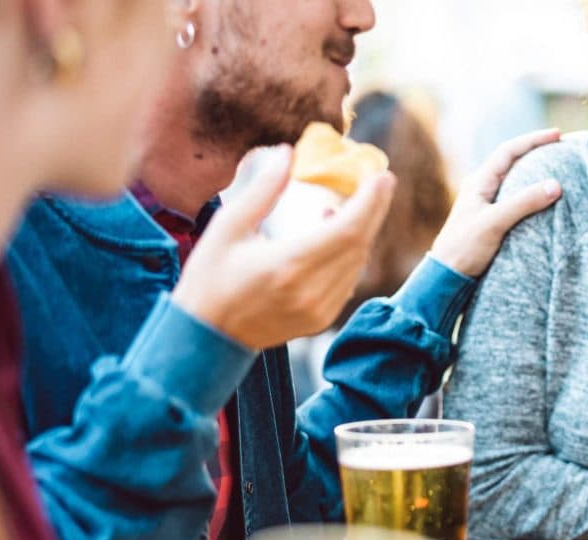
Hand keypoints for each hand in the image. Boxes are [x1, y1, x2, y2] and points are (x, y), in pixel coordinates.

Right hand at [172, 146, 394, 349]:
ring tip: (353, 204)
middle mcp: (310, 291)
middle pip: (359, 244)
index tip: (381, 176)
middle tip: (380, 180)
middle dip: (374, 209)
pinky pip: (348, 281)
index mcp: (287, 265)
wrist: (206, 337)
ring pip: (357, 263)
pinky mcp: (320, 320)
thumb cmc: (209, 279)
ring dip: (362, 231)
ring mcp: (319, 310)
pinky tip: (336, 236)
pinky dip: (351, 255)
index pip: (347, 230)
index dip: (370, 202)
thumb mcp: (227, 227)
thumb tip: (287, 154)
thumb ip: (262, 190)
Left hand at [429, 128, 563, 277]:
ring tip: (556, 167)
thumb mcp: (495, 223)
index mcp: (479, 182)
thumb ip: (524, 203)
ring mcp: (486, 203)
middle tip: (560, 146)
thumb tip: (556, 185)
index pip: (508, 151)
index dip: (533, 140)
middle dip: (535, 151)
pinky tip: (543, 198)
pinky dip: (530, 191)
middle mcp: (482, 188)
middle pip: (511, 160)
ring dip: (533, 170)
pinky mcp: (491, 220)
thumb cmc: (464, 248)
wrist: (446, 276)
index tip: (557, 134)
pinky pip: (514, 197)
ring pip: (513, 179)